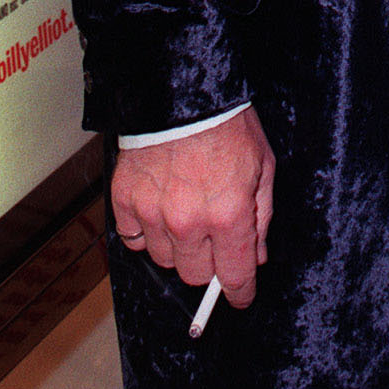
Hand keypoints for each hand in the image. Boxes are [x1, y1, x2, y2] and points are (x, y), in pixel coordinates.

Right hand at [110, 107, 274, 307]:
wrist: (183, 92)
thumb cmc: (228, 124)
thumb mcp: (262, 165)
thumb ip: (261, 216)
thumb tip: (256, 255)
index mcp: (228, 214)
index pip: (234, 275)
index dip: (240, 292)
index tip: (241, 296)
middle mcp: (189, 221)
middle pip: (196, 275)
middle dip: (210, 262)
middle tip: (214, 237)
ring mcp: (153, 213)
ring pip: (165, 259)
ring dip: (178, 247)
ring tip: (186, 213)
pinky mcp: (126, 200)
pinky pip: (133, 239)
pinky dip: (146, 232)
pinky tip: (158, 209)